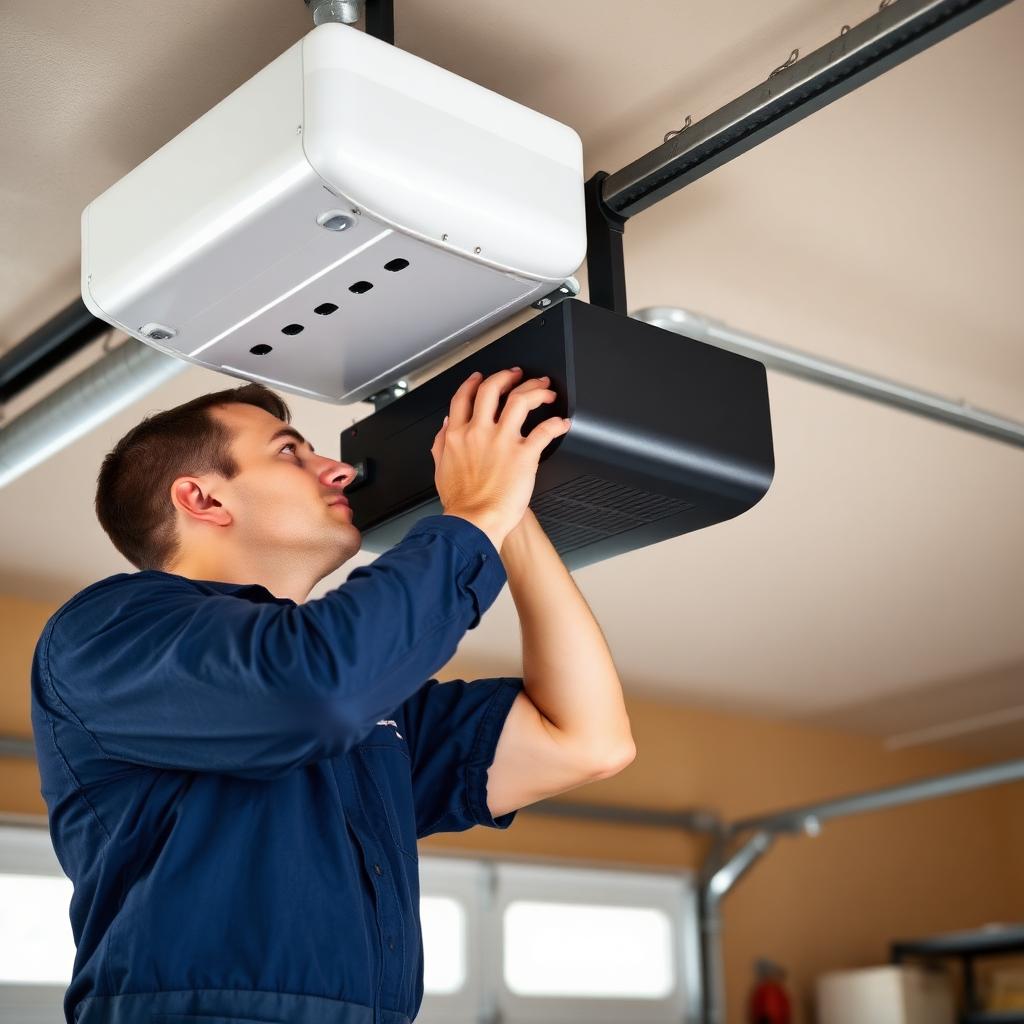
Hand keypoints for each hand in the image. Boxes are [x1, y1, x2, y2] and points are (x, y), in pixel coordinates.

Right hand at [430, 368, 570, 550]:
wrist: (474, 522)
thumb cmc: (462, 504)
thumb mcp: (441, 469)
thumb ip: (442, 443)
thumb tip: (446, 425)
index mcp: (457, 435)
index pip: (463, 398)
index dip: (473, 382)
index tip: (480, 377)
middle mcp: (479, 432)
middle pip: (492, 389)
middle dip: (507, 376)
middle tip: (518, 375)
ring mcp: (502, 440)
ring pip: (520, 400)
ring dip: (535, 390)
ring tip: (545, 390)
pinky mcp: (524, 454)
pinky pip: (545, 429)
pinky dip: (556, 423)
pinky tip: (561, 423)